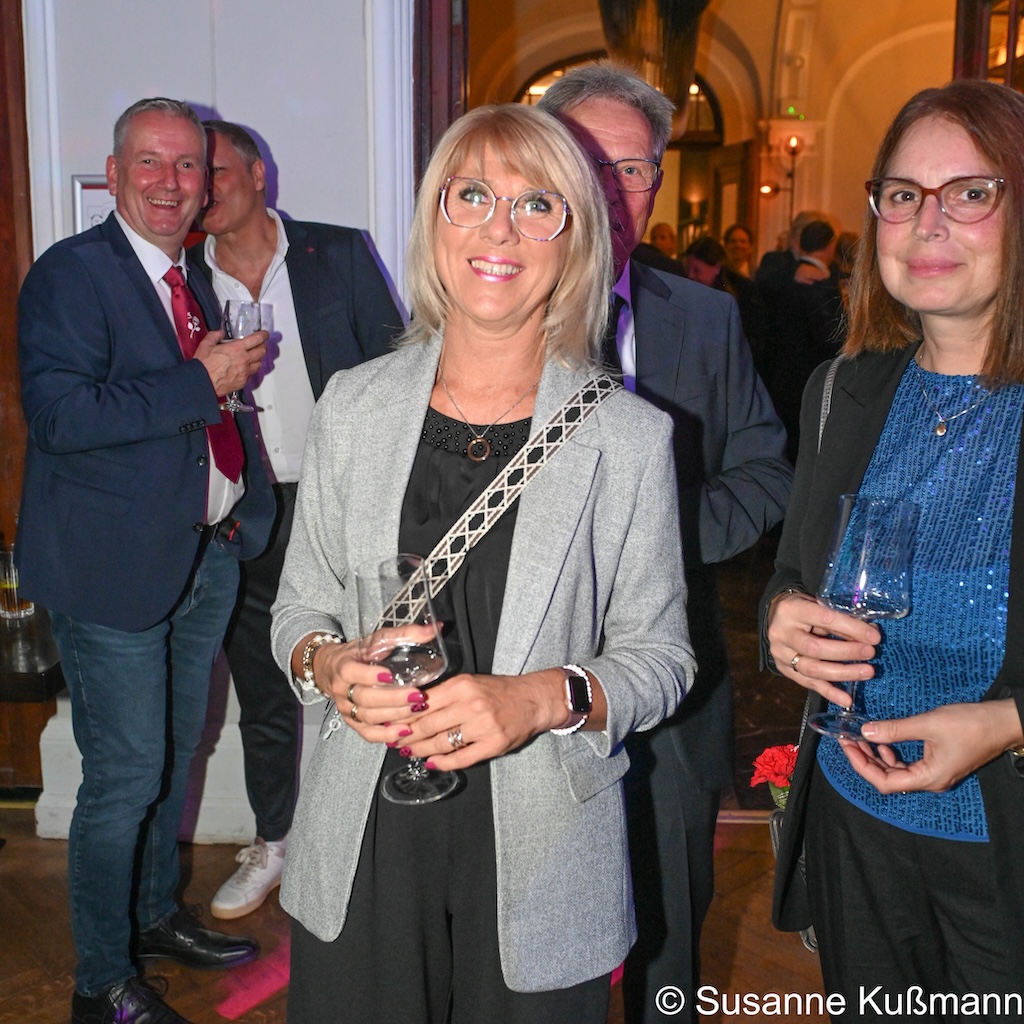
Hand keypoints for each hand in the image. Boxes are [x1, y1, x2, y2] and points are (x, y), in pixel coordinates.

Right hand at [195, 329, 267, 394]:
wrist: (202, 382)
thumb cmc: (204, 365)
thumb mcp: (206, 345)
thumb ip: (214, 336)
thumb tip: (219, 333)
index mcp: (237, 349)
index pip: (256, 339)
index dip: (263, 335)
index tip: (264, 334)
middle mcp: (244, 360)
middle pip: (262, 352)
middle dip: (262, 346)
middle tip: (259, 344)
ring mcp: (245, 372)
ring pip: (259, 364)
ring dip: (258, 359)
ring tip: (253, 357)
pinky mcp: (243, 382)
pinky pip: (252, 375)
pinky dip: (251, 370)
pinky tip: (246, 368)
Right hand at [313, 625, 437, 743]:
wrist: (332, 669)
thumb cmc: (358, 653)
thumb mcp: (377, 639)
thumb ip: (405, 634)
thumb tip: (435, 629)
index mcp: (343, 666)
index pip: (352, 672)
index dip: (370, 676)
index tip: (390, 675)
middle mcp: (342, 690)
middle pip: (365, 698)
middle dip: (393, 699)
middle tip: (417, 696)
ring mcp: (346, 709)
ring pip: (368, 717)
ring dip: (394, 716)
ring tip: (417, 710)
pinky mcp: (353, 722)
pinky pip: (368, 733)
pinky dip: (386, 735)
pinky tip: (405, 732)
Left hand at [393, 669, 567, 769]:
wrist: (533, 700)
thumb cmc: (498, 691)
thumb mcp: (469, 683)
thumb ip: (443, 694)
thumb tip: (411, 709)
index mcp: (462, 685)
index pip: (423, 703)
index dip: (403, 716)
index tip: (390, 722)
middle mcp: (471, 704)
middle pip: (428, 725)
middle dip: (407, 736)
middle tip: (394, 741)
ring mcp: (483, 726)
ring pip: (442, 743)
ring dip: (421, 750)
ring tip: (410, 752)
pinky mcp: (493, 744)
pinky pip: (461, 758)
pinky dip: (443, 763)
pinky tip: (432, 763)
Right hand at [767, 592, 879, 706]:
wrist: (777, 617)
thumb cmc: (804, 609)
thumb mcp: (819, 605)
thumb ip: (840, 619)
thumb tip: (870, 634)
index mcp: (792, 610)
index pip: (824, 618)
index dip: (851, 628)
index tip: (874, 637)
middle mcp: (782, 633)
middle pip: (815, 648)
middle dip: (847, 652)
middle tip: (871, 653)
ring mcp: (781, 654)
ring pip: (812, 669)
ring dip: (843, 673)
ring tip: (867, 672)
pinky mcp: (784, 669)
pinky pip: (808, 684)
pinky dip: (829, 693)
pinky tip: (847, 700)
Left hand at [841, 698, 1023, 792]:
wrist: (1002, 723)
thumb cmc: (970, 724)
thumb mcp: (928, 724)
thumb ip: (895, 730)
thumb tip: (865, 731)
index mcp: (929, 778)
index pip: (885, 782)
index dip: (861, 765)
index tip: (846, 745)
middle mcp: (930, 781)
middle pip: (888, 779)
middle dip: (865, 760)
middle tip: (848, 740)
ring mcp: (934, 774)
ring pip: (897, 772)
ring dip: (877, 757)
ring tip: (861, 739)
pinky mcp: (937, 764)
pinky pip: (908, 765)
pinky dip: (892, 755)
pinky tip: (884, 741)